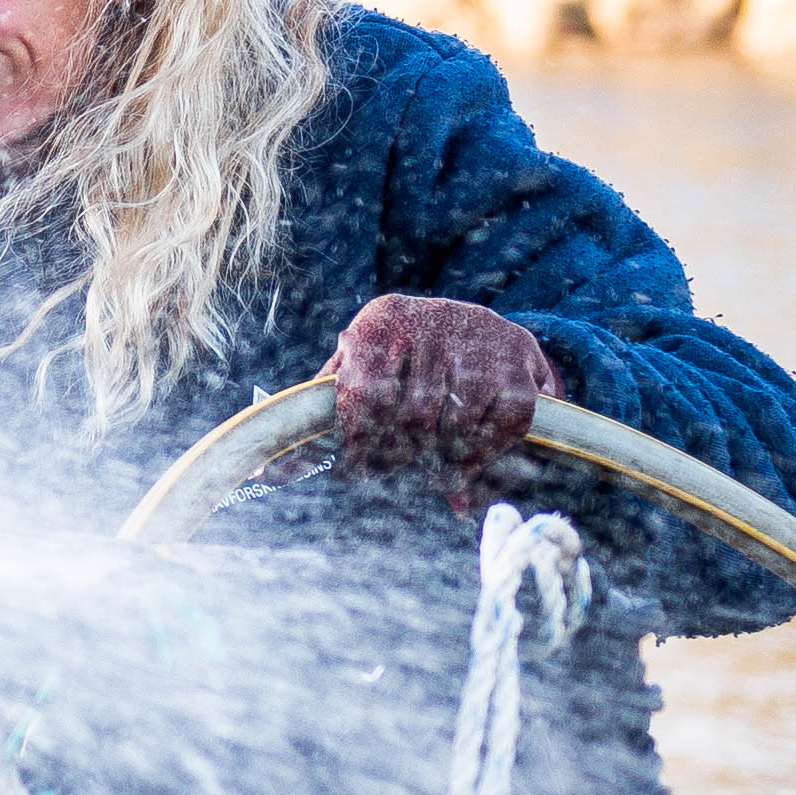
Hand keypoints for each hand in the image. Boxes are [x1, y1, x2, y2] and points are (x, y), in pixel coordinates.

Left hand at [323, 292, 551, 492]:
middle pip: (413, 418)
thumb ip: (326, 403)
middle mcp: (434, 323)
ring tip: (430, 474)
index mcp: (384, 321)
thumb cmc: (400, 353)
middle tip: (386, 472)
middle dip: (396, 457)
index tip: (349, 473)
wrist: (471, 321)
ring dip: (442, 465)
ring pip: (456, 427)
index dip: (356, 445)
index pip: (366, 395)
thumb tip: (274, 468)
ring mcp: (481, 342)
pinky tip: (465, 467)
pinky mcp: (521, 363)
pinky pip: (502, 427)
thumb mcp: (360, 359)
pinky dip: (483, 457)